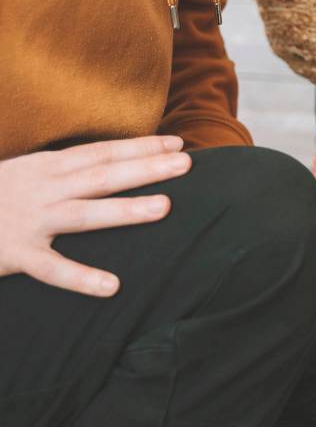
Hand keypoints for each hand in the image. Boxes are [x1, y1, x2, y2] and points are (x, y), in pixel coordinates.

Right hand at [0, 136, 191, 296]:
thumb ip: (63, 171)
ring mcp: (29, 221)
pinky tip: (112, 286)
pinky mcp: (15, 254)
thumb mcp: (25, 174)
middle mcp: (41, 189)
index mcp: (44, 167)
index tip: (176, 141)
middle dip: (146, 168)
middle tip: (186, 163)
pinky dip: (81, 278)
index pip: (100, 152)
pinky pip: (52, 269)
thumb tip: (108, 166)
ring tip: (165, 208)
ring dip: (125, 210)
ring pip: (85, 214)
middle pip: (102, 176)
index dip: (139, 146)